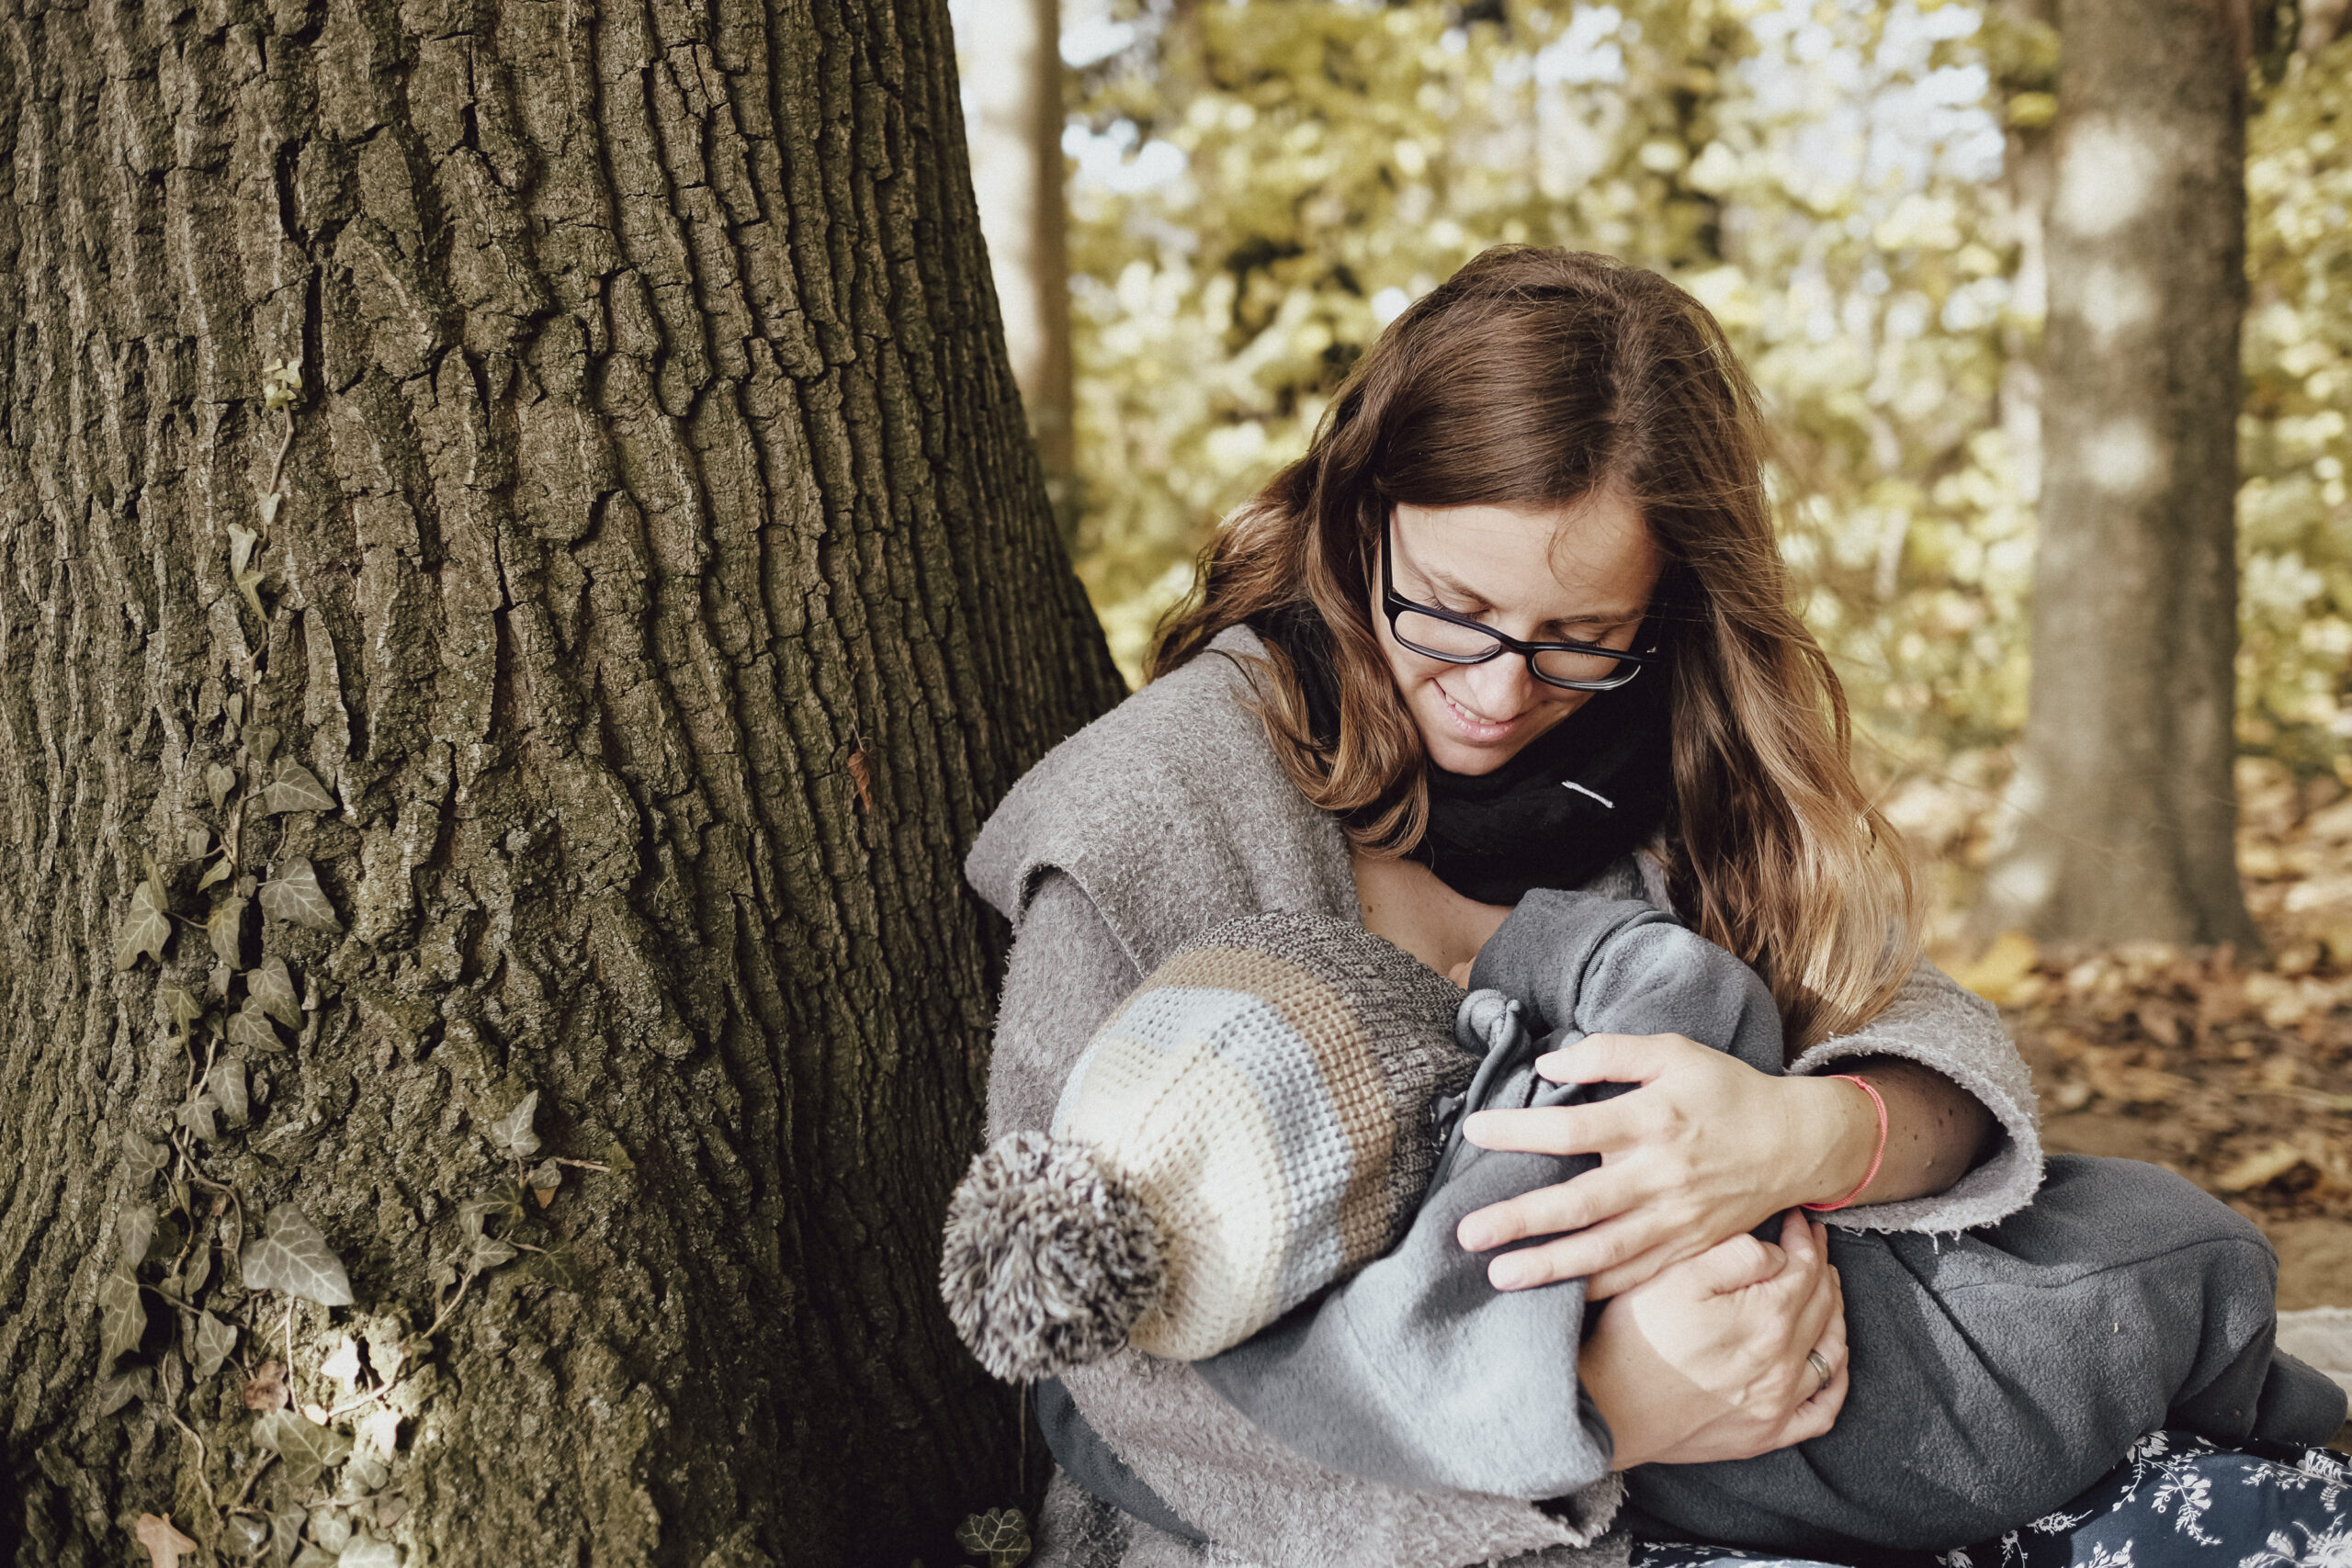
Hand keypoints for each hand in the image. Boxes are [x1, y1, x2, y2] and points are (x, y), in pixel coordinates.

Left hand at [1455, 1033, 1873, 1298]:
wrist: (1795, 1142)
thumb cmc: (1725, 1091)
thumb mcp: (1673, 1052)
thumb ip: (1609, 1054)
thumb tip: (1548, 1066)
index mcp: (1652, 1119)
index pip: (1573, 1128)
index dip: (1521, 1131)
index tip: (1473, 1131)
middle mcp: (1661, 1174)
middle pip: (1581, 1202)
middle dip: (1522, 1220)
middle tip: (1468, 1233)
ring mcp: (1676, 1218)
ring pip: (1606, 1250)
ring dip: (1550, 1267)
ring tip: (1499, 1277)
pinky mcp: (1688, 1247)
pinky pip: (1637, 1274)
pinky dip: (1597, 1289)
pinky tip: (1559, 1299)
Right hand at [1580, 1210, 1849, 1469]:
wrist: (1610, 1407)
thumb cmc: (1637, 1336)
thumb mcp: (1678, 1275)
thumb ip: (1737, 1256)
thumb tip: (1777, 1252)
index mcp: (1768, 1318)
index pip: (1804, 1268)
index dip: (1804, 1238)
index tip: (1798, 1219)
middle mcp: (1785, 1362)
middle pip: (1822, 1305)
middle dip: (1821, 1267)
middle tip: (1813, 1244)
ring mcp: (1779, 1403)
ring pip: (1830, 1352)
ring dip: (1834, 1314)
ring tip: (1826, 1290)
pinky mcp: (1766, 1433)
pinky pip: (1822, 1410)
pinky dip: (1835, 1382)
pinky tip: (1830, 1362)